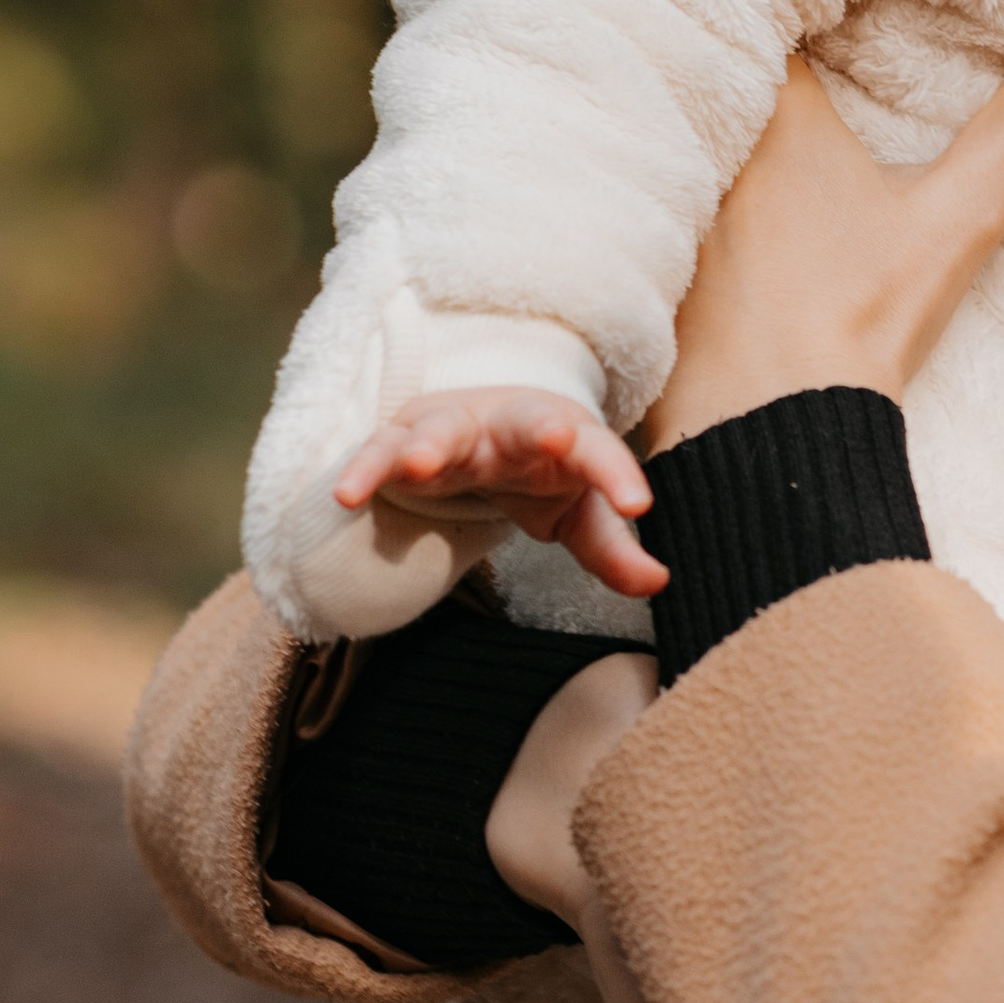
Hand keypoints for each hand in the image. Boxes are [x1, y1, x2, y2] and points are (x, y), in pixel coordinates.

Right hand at [331, 386, 663, 600]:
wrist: (482, 423)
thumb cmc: (538, 471)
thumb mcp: (576, 512)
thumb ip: (612, 548)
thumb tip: (659, 582)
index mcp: (565, 438)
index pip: (599, 453)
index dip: (618, 476)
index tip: (639, 505)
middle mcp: (512, 425)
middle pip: (529, 420)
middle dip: (541, 427)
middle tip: (554, 438)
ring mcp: (455, 428)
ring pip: (442, 428)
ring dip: (430, 444)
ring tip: (419, 466)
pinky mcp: (403, 439)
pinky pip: (380, 451)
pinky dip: (364, 469)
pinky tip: (345, 496)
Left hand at [646, 19, 1003, 447]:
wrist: (766, 435)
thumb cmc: (856, 319)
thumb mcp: (959, 217)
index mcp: (772, 111)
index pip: (769, 8)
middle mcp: (702, 142)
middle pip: (726, 63)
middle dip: (758, 49)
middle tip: (805, 33)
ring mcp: (668, 202)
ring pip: (689, 126)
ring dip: (719, 117)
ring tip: (766, 110)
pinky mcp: (653, 260)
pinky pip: (662, 188)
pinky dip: (688, 180)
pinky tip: (725, 203)